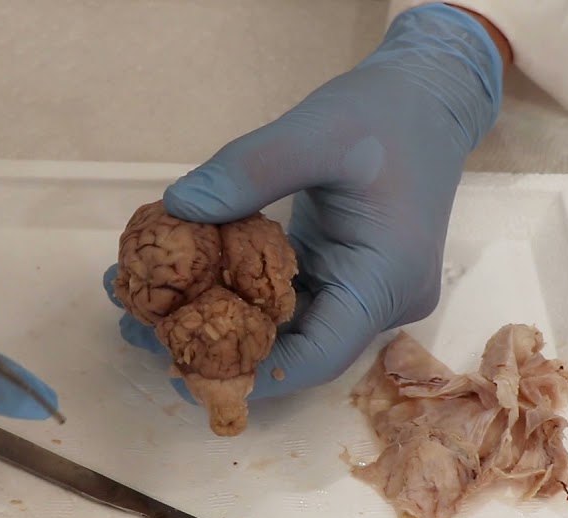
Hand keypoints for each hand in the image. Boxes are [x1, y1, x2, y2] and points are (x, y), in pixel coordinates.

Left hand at [104, 4, 503, 402]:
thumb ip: (249, 171)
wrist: (427, 95)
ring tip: (143, 305)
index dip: (254, 373)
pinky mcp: (339, 275)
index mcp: (386, 280)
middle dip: (218, 346)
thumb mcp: (316, 131)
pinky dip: (236, 294)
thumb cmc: (383, 113)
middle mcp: (378, 302)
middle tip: (140, 327)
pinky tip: (182, 281)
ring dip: (220, 321)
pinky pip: (284, 299)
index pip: (319, 354)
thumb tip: (178, 210)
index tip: (184, 366)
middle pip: (295, 348)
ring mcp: (359, 292)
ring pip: (284, 327)